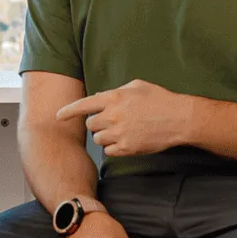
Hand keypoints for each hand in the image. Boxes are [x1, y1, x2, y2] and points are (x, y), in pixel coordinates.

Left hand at [56, 79, 195, 156]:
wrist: (179, 118)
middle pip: (91, 125)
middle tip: (114, 122)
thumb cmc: (160, 99)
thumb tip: (100, 98)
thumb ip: (116, 92)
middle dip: (99, 124)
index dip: (68, 112)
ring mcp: (119, 133)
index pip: (83, 106)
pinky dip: (115, 147)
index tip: (58, 117)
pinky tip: (128, 141)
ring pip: (99, 139)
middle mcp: (113, 116)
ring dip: (107, 137)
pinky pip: (109, 151)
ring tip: (124, 131)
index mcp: (113, 98)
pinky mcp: (127, 148)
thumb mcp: (137, 86)